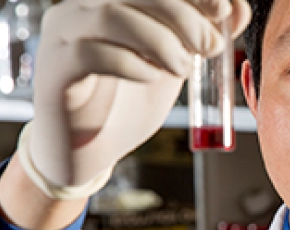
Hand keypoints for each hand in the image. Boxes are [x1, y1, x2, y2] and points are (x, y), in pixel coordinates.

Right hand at [23, 0, 250, 195]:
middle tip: (210, 48)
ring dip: (159, 40)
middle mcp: (79, 10)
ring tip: (182, 69)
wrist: (86, 153)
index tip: (225, 11)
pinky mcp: (53, 73)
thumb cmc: (126, 105)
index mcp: (109, 1)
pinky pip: (89, 54)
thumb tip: (237, 11)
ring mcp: (60, 38)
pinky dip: (131, 64)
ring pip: (109, 15)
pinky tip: (152, 79)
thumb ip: (199, 38)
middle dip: (182, 14)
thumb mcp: (172, 65)